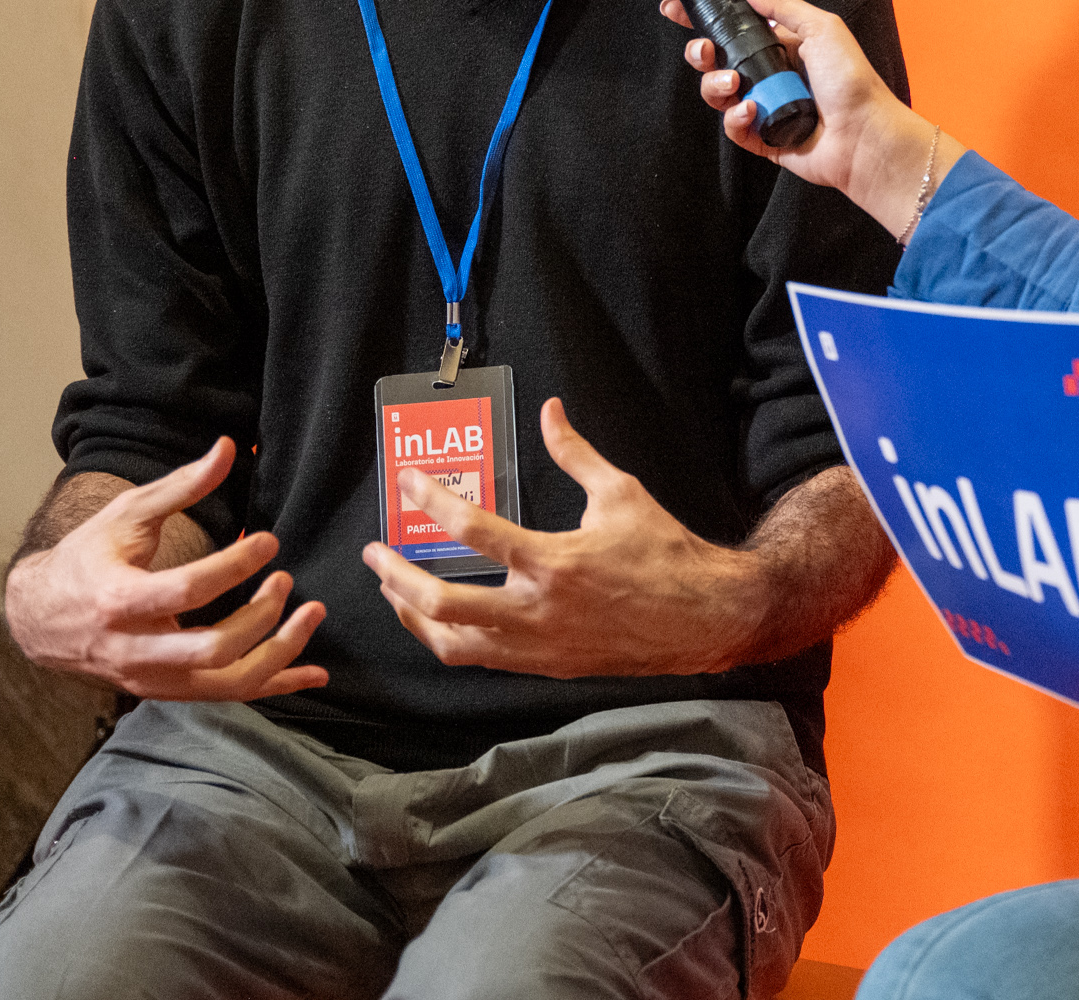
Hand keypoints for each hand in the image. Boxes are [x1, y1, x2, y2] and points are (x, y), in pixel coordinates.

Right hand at [3, 438, 327, 700]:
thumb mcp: (126, 514)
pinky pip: (228, 696)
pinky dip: (275, 685)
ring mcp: (152, 680)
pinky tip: (314, 672)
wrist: (40, 618)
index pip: (187, 590)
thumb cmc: (87, 557)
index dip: (235, 566)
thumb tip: (227, 448)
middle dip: (261, 616)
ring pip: (227, 684)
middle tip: (285, 578)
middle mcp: (134, 650)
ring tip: (312, 613)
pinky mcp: (167, 692)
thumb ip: (181, 486)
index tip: (269, 541)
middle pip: (212, 650)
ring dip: (281, 653)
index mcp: (118, 601)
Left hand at [363, 398, 756, 677]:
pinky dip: (448, 638)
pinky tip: (438, 620)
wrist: (701, 618)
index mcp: (553, 562)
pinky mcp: (544, 665)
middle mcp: (536, 610)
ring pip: (452, 642)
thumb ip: (575, 454)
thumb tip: (551, 411)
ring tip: (393, 591)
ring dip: (413, 616)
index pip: (473, 531)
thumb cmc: (665, 555)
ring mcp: (537, 645)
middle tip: (377, 553)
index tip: (408, 483)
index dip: (431, 503)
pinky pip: (480, 659)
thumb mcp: (621, 494)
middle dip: (397, 577)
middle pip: (442, 602)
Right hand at [664, 0, 957, 237]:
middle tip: (705, 51)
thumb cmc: (852, 81)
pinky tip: (753, 111)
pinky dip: (735, 118)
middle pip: (716, 60)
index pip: (733, 28)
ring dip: (716, 84)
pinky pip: (732, 126)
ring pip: (717, 92)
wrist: (864, 135)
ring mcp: (763, 106)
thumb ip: (779, 5)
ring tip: (736, 83)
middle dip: (700, 53)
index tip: (674, 9)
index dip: (702, 20)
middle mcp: (769, 75)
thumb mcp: (820, 28)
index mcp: (781, 45)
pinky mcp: (761, 138)